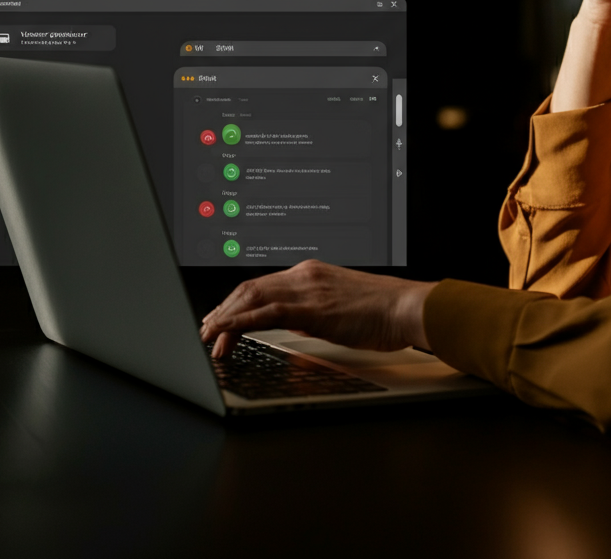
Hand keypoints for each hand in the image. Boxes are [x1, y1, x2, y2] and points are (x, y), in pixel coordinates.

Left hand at [200, 259, 437, 357]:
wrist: (406, 307)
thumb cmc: (381, 311)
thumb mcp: (339, 309)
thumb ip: (312, 312)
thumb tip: (293, 323)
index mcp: (310, 273)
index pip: (260, 285)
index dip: (234, 302)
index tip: (218, 318)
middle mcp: (304, 275)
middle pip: (249, 288)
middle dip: (222, 310)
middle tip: (204, 331)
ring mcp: (308, 288)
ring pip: (252, 298)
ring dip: (225, 319)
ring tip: (208, 338)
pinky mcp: (313, 308)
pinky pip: (267, 313)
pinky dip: (241, 322)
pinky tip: (226, 333)